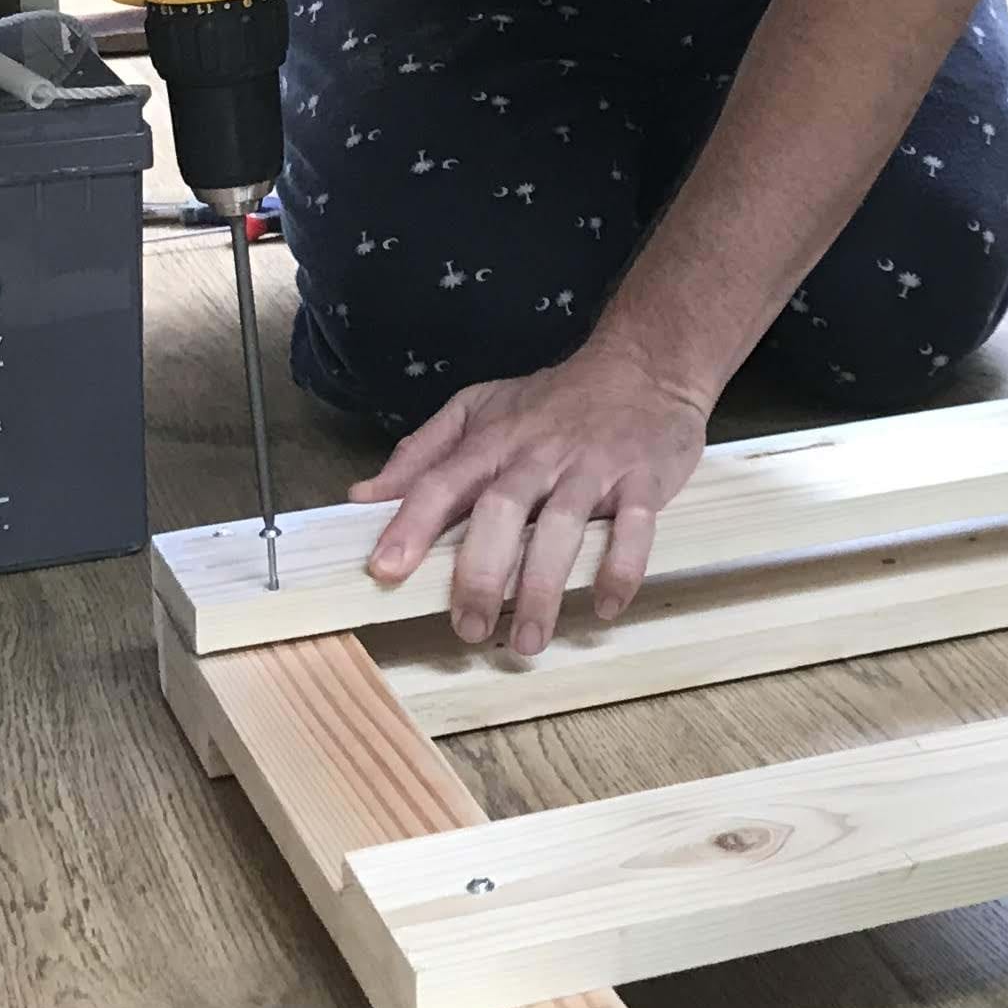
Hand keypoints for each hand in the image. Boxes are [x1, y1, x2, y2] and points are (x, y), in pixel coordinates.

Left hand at [354, 349, 711, 657]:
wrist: (644, 367)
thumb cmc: (552, 401)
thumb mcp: (479, 409)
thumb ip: (422, 453)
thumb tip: (362, 497)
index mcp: (493, 441)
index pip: (442, 482)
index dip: (411, 525)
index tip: (385, 571)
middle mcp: (538, 454)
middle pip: (501, 511)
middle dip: (482, 573)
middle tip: (470, 629)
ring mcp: (592, 467)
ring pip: (563, 526)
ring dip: (544, 588)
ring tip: (528, 641)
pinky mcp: (643, 479)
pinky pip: (633, 526)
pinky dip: (620, 567)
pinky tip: (605, 606)